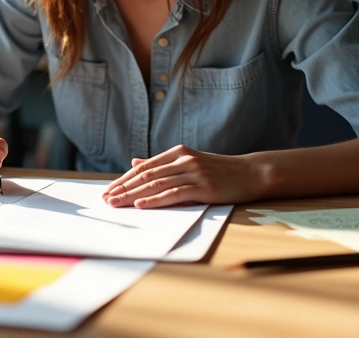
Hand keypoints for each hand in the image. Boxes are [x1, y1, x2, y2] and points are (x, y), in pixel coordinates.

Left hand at [101, 145, 266, 208]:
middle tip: (106, 200)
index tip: (108, 190)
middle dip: (124, 188)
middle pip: (146, 176)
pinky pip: (174, 194)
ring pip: (156, 184)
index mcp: (177, 153)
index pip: (144, 167)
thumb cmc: (219, 170)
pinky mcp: (204, 187)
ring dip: (133, 195)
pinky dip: (155, 200)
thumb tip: (134, 163)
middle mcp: (183, 160)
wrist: (251, 172)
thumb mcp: (188, 162)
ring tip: (117, 204)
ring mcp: (194, 172)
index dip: (124, 179)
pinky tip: (141, 205)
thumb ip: (162, 164)